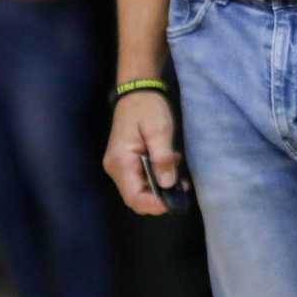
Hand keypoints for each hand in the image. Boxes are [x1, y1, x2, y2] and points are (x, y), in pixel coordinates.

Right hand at [104, 89, 183, 215]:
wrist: (137, 91)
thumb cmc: (147, 108)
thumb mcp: (159, 130)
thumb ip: (162, 158)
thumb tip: (167, 184)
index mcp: (120, 162)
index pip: (134, 198)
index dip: (154, 205)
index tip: (175, 201)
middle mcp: (116, 168)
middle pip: (136, 198)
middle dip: (159, 198)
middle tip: (181, 188)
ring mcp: (119, 166)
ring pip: (140, 190)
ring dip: (160, 188)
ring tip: (179, 176)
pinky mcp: (127, 163)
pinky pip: (141, 180)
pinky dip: (157, 179)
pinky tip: (171, 168)